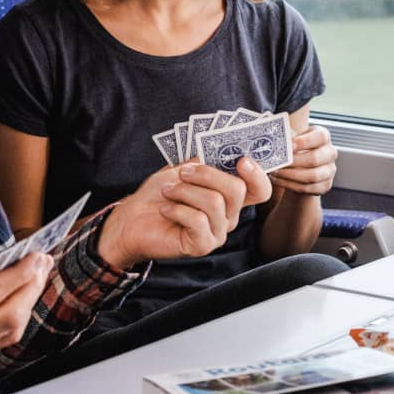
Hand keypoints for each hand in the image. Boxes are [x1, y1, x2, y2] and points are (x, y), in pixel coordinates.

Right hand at [0, 250, 52, 361]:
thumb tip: (6, 260)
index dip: (20, 273)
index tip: (36, 256)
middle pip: (9, 314)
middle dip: (32, 286)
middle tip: (43, 263)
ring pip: (12, 328)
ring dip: (30, 300)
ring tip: (36, 276)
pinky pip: (5, 337)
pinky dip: (19, 315)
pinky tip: (23, 295)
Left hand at [97, 159, 271, 267]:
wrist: (133, 218)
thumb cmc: (159, 193)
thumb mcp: (183, 168)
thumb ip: (204, 160)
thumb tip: (219, 148)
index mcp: (230, 197)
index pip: (260, 190)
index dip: (257, 174)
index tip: (242, 160)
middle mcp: (229, 215)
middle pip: (237, 190)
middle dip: (207, 174)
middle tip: (183, 173)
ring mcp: (218, 232)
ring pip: (214, 202)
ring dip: (185, 191)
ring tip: (167, 191)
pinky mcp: (202, 245)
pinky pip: (198, 220)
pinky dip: (177, 209)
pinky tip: (165, 209)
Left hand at [270, 125, 337, 195]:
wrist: (300, 168)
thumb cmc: (296, 150)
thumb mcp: (293, 140)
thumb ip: (288, 139)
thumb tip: (276, 141)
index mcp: (323, 137)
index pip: (321, 137)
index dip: (305, 141)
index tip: (289, 145)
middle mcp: (330, 153)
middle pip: (315, 158)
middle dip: (294, 161)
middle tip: (278, 162)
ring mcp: (329, 171)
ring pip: (313, 176)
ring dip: (291, 175)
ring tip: (276, 172)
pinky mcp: (324, 185)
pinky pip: (308, 188)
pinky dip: (290, 185)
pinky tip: (278, 180)